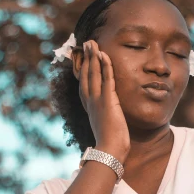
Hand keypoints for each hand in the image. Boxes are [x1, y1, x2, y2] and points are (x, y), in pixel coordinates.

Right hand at [74, 39, 130, 162]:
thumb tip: (107, 116)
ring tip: (92, 43)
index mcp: (89, 107)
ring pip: (93, 73)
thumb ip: (104, 116)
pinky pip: (107, 78)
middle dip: (86, 57)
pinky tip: (104, 55)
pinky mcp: (108, 100)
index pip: (84, 83)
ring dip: (93, 56)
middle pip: (85, 74)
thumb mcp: (105, 126)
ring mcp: (98, 100)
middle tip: (86, 43)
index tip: (84, 58)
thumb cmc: (110, 143)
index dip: (83, 69)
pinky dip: (105, 65)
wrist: (109, 151)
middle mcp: (90, 101)